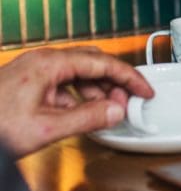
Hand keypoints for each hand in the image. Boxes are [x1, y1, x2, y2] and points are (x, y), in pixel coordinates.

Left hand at [0, 47, 153, 156]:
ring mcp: (32, 71)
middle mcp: (41, 61)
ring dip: (96, 91)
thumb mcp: (45, 129)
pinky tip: (81, 114)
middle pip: (91, 63)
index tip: (145, 91)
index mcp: (49, 64)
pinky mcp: (25, 84)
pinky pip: (62, 84)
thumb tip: (115, 111)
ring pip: (77, 73)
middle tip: (128, 101)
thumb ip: (87, 118)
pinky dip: (78, 96)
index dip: (129, 78)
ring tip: (106, 111)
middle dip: (114, 82)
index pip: (103, 63)